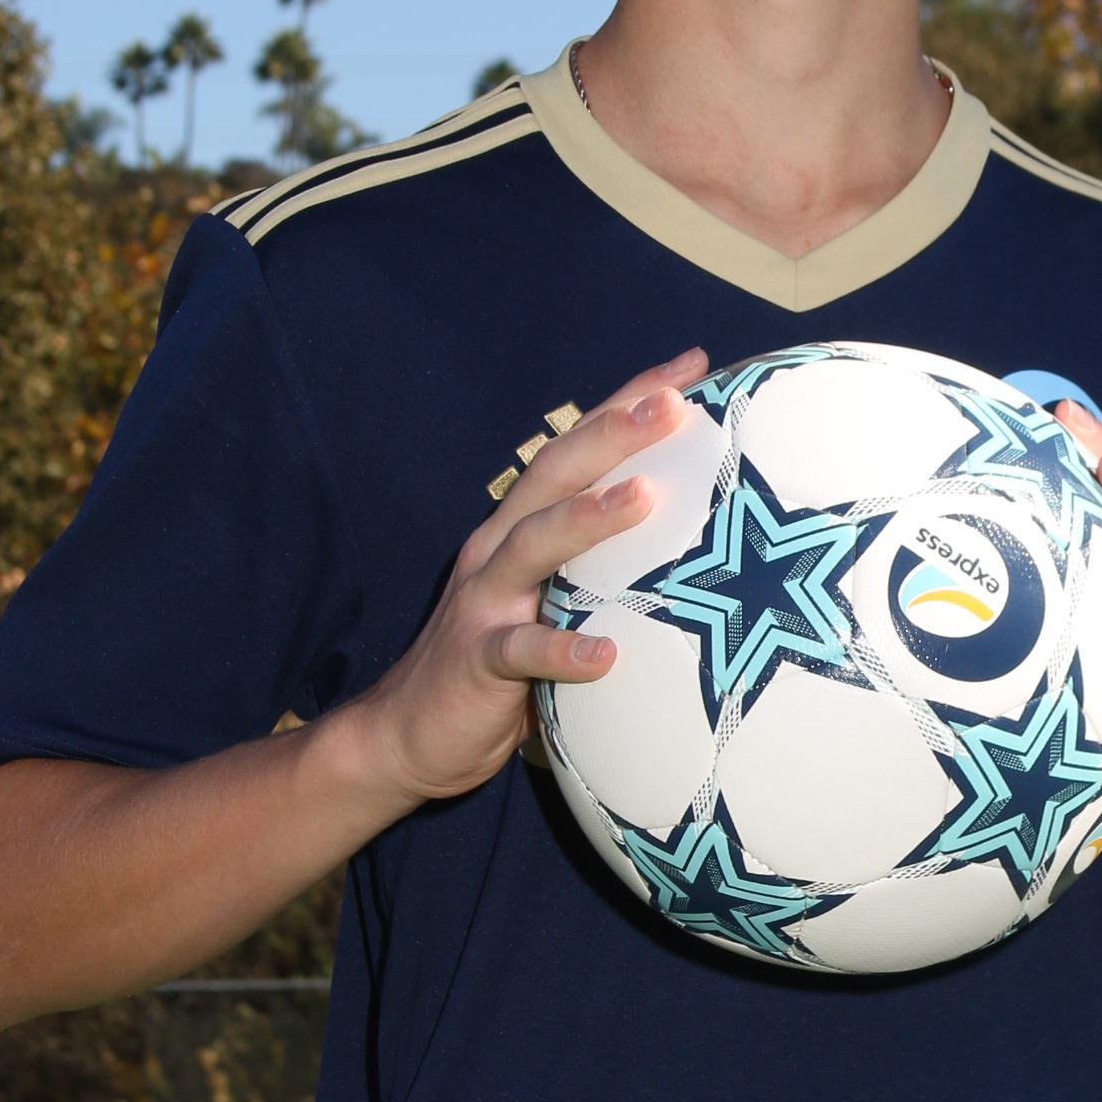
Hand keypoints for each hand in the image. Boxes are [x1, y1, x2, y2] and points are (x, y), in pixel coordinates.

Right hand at [350, 352, 707, 806]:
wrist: (405, 735)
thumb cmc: (499, 669)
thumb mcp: (550, 605)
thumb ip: (597, 574)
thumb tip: (695, 554)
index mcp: (520, 529)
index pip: (578, 450)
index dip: (628, 402)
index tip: (691, 366)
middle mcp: (498, 550)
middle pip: (556, 475)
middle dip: (614, 432)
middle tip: (674, 402)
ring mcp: (484, 603)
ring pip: (535, 546)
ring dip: (588, 518)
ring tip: (644, 497)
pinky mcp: (477, 663)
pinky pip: (520, 654)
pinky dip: (562, 653)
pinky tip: (606, 657)